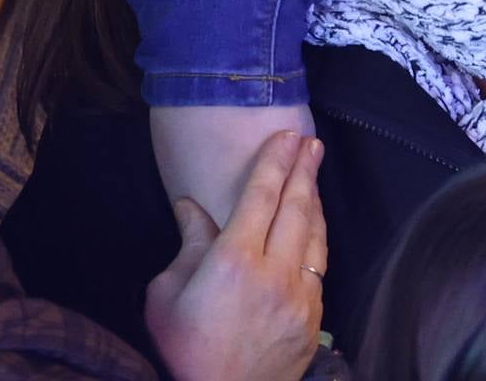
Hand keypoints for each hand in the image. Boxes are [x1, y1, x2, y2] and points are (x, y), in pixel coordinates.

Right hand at [145, 131, 328, 380]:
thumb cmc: (181, 350)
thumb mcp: (166, 295)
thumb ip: (188, 244)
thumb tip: (191, 206)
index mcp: (234, 261)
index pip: (262, 195)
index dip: (276, 161)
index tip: (287, 136)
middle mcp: (274, 273)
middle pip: (297, 207)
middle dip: (304, 169)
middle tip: (311, 142)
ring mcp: (300, 298)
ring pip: (315, 236)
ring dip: (316, 201)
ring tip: (313, 175)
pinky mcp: (313, 320)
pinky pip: (319, 269)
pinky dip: (316, 240)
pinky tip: (313, 228)